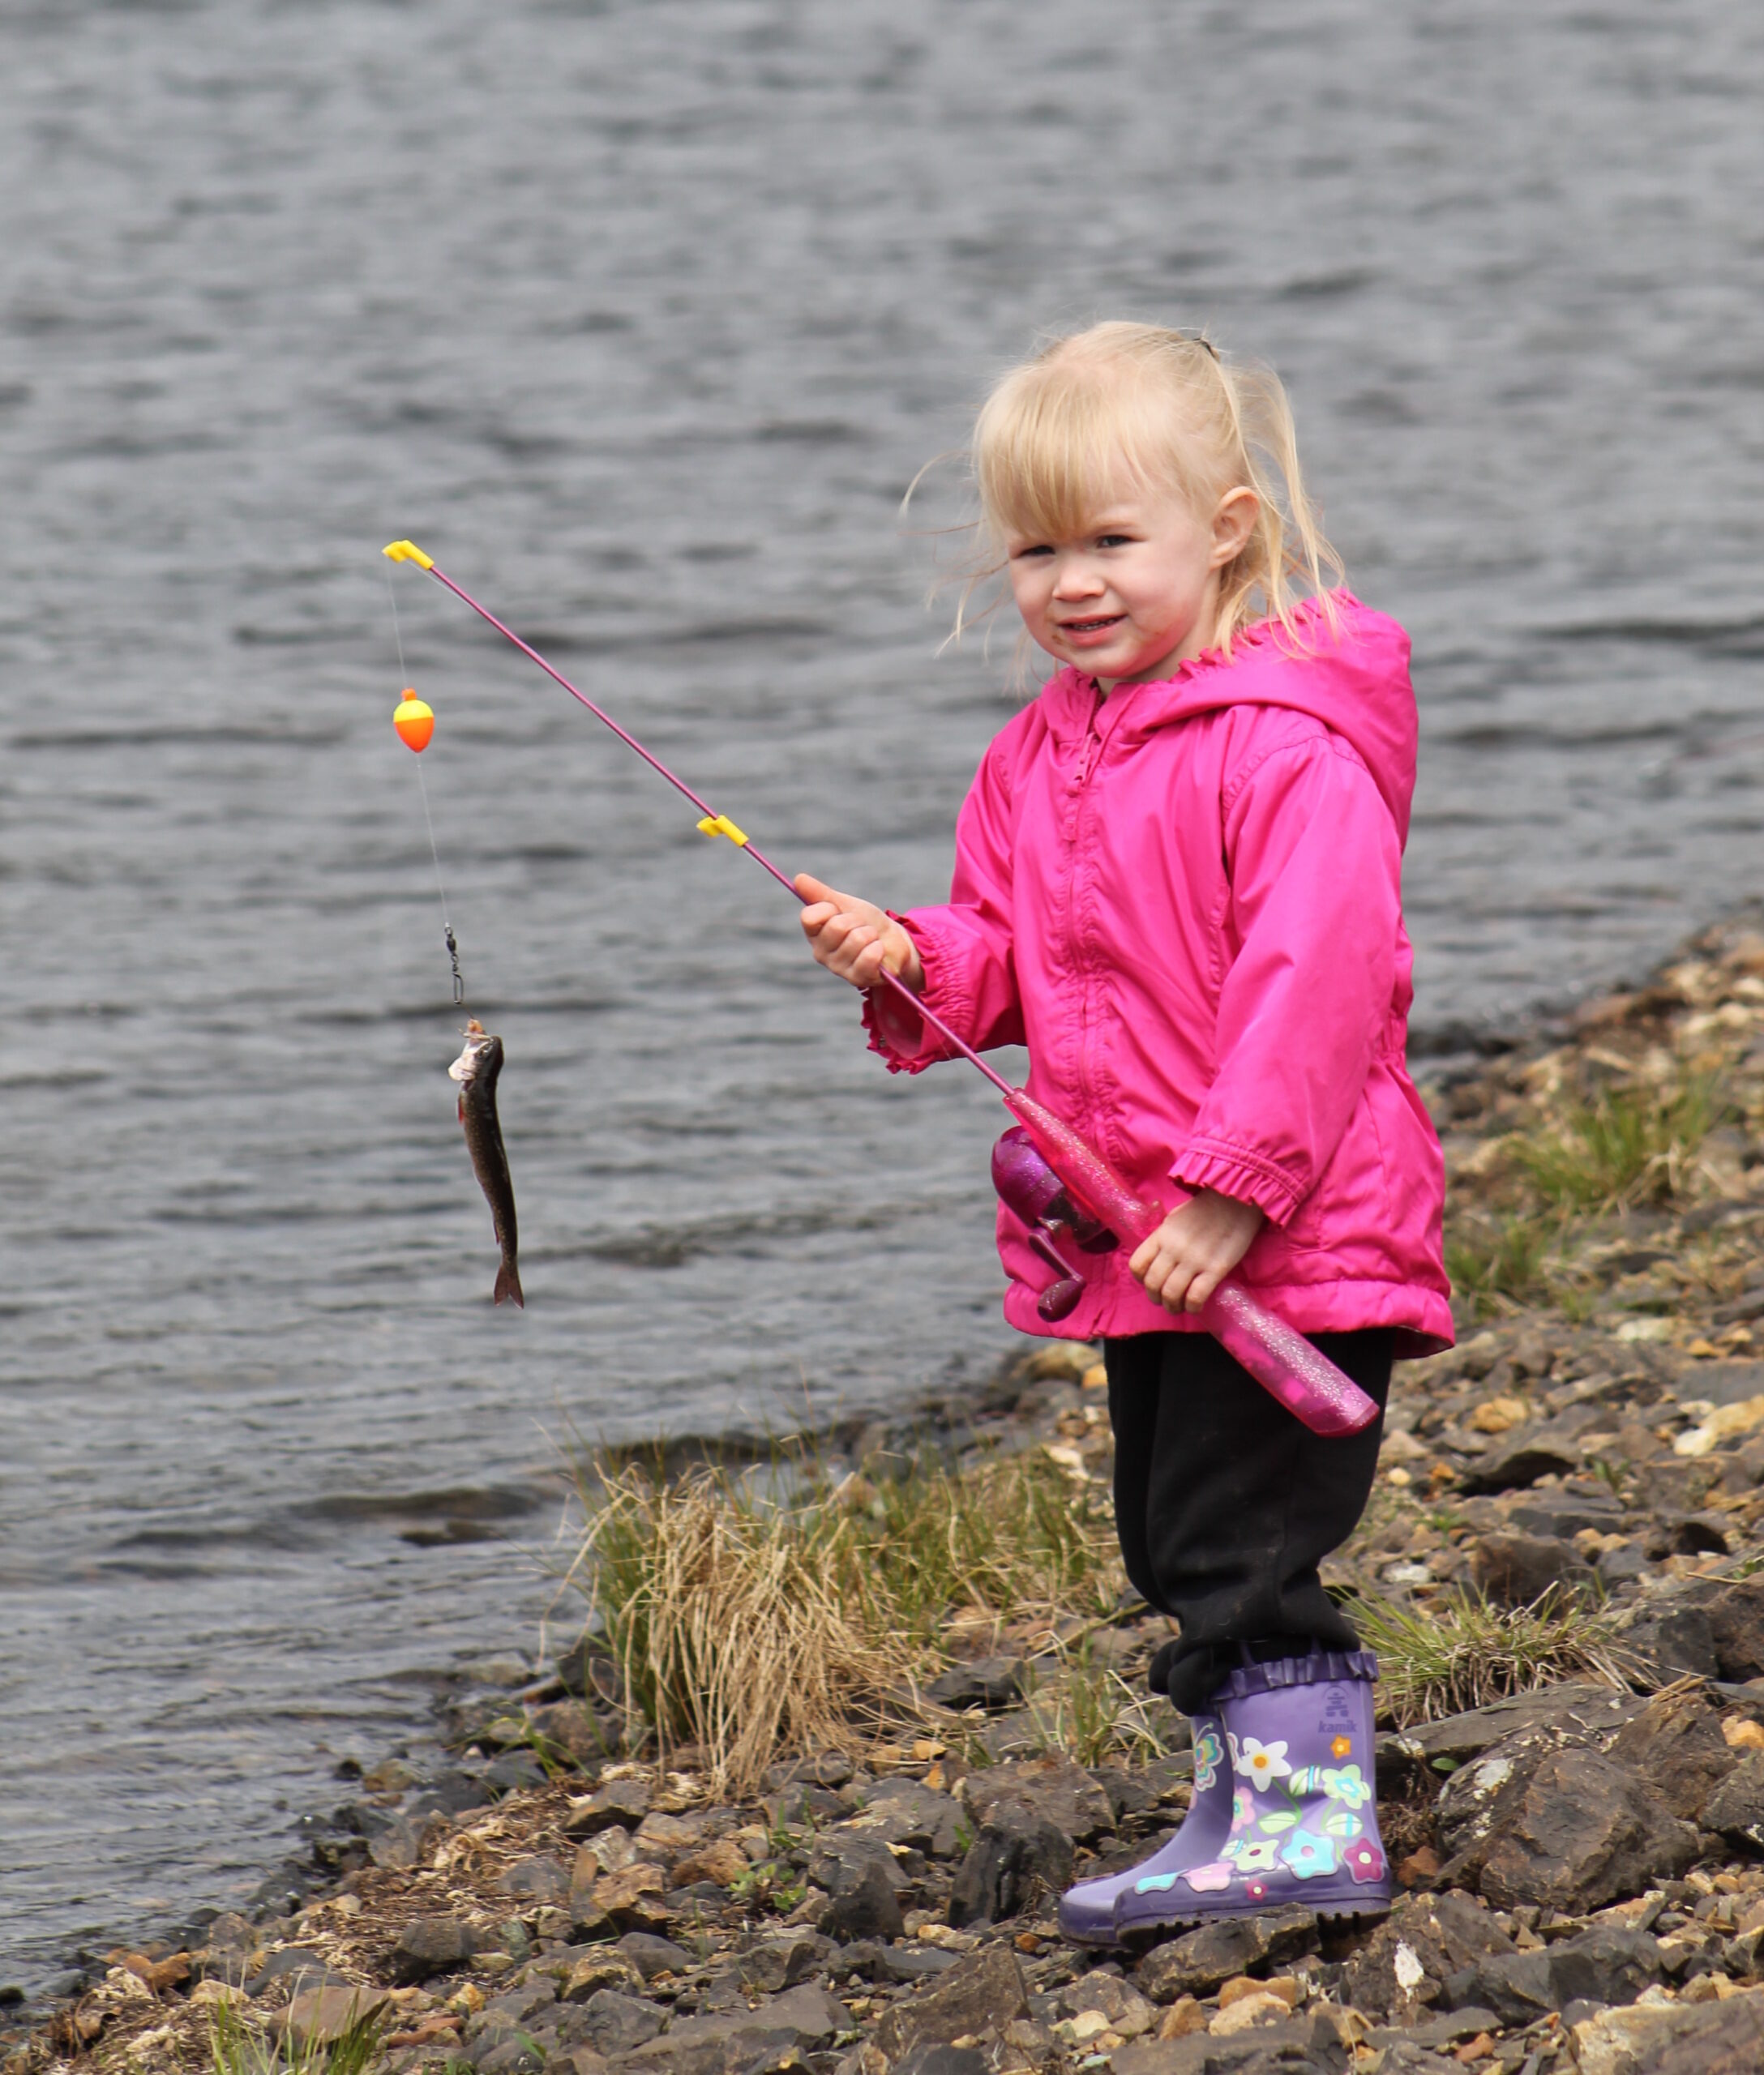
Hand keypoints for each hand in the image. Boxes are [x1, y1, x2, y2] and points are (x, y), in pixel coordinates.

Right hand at [796, 874, 924, 992]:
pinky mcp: (858, 978)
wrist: (893, 940)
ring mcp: (838, 968)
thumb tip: (798, 878)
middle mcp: (821, 953)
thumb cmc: (865, 922)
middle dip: (856, 920)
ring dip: (870, 934)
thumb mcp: (844, 903)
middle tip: (861, 926)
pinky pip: (868, 956)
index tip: (839, 910)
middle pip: (836, 926)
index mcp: (814, 934)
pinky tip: (877, 951)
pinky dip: (878, 948)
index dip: (828, 908)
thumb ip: (820, 893)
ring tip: (871, 939)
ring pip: (856, 939)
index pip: (809, 917)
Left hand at [1129, 1190, 1264, 1314]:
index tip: (1150, 1283)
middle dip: (1156, 1298)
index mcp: (1161, 1235)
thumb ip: (1164, 1238)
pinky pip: (1196, 1296)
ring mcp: (1194, 1260)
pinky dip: (1193, 1307)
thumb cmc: (1205, 1208)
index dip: (1140, 1280)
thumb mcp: (1175, 1218)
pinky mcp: (1216, 1269)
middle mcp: (1173, 1249)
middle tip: (1165, 1300)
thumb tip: (1158, 1259)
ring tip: (1179, 1307)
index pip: (1137, 1265)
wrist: (1236, 1200)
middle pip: (1152, 1284)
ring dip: (1172, 1307)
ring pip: (1171, 1294)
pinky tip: (1196, 1306)